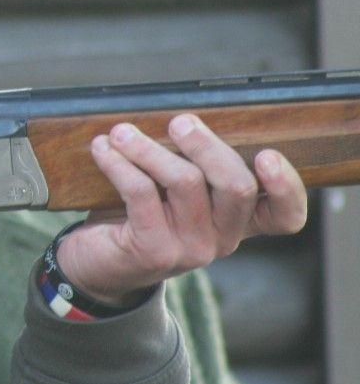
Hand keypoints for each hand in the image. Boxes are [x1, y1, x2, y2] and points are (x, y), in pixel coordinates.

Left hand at [56, 113, 307, 305]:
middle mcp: (223, 239)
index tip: (267, 154)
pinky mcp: (154, 251)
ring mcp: (192, 249)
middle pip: (237, 186)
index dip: (287, 186)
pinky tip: (103, 149)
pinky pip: (141, 192)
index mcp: (237, 221)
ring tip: (122, 133)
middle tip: (179, 123)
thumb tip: (180, 119)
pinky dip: (119, 163)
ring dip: (149, 148)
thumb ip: (190, 163)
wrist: (97, 264)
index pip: (285, 216)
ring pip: (185, 182)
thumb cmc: (137, 215)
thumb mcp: (172, 190)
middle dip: (207, 145)